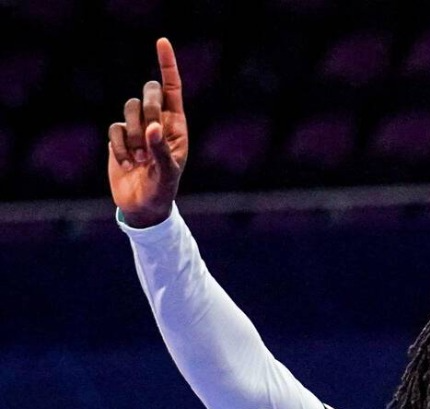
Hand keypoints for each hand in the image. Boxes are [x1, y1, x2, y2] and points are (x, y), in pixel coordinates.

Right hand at [108, 37, 187, 226]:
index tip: (161, 41)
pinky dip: (120, 147)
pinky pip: (115, 129)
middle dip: (149, 110)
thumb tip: (152, 127)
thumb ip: (160, 149)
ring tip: (141, 159)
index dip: (167, 64)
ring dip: (134, 135)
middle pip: (149, 93)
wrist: (143, 207)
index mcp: (176, 126)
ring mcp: (137, 128)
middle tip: (150, 135)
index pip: (172, 88)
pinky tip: (128, 164)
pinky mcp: (119, 138)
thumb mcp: (167, 173)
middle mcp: (157, 122)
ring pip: (129, 109)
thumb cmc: (163, 190)